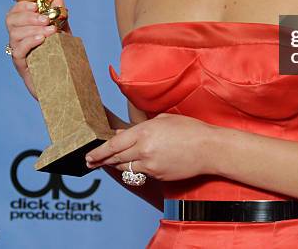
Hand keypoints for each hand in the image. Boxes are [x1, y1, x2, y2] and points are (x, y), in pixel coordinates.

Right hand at [4, 0, 71, 98]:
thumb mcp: (62, 30)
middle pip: (11, 21)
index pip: (15, 12)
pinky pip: (18, 51)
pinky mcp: (21, 66)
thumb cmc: (61, 54)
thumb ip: (60, 14)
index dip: (22, 6)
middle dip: (28, 16)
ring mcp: (18, 53)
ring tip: (51, 30)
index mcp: (26, 28)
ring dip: (33, 28)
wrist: (64, 81)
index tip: (36, 5)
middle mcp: (18, 39)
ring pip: (15, 35)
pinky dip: (30, 41)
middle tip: (46, 19)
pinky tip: (42, 39)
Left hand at [85, 113, 214, 180]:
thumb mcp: (162, 120)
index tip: (89, 156)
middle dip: (102, 161)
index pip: (114, 144)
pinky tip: (137, 164)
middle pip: (116, 159)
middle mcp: (144, 150)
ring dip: (118, 165)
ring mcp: (151, 165)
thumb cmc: (189, 129)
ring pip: (127, 168)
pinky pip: (142, 173)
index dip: (99, 152)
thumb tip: (122, 133)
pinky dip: (137, 168)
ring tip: (111, 162)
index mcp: (144, 132)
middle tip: (91, 162)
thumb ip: (140, 126)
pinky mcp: (158, 176)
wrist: (208, 148)